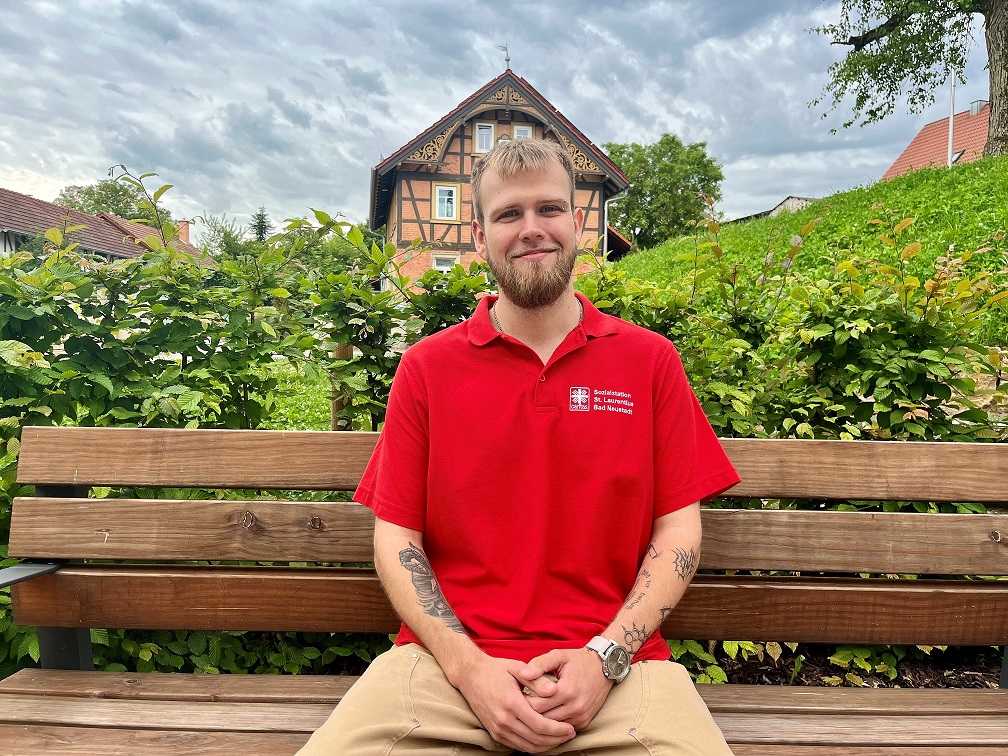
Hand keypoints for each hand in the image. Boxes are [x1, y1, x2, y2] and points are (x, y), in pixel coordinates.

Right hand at [454, 653, 574, 752]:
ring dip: (546, 746)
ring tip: (560, 738)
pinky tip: (544, 740)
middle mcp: (504, 720)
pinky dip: (533, 746)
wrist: (470, 676)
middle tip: (570, 734)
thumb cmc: (495, 669)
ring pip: (528, 747)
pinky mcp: (494, 733)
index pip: (540, 725)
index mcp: (511, 703)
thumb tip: (554, 690)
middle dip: (556, 739)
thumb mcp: (517, 668)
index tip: (570, 727)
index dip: (558, 730)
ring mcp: (498, 729)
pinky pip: (517, 746)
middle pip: (536, 739)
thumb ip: (537, 680)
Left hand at [519, 648, 614, 730]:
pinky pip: (562, 728)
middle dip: (530, 712)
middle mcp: (575, 707)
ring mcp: (581, 717)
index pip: (537, 705)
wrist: (604, 667)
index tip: (519, 694)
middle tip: (521, 704)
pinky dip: (553, 723)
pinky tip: (546, 713)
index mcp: (567, 690)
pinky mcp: (584, 722)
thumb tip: (523, 674)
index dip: (524, 701)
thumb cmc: (578, 660)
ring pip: (552, 726)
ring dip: (541, 719)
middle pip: (543, 718)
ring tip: (532, 709)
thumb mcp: (558, 656)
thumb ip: (539, 664)